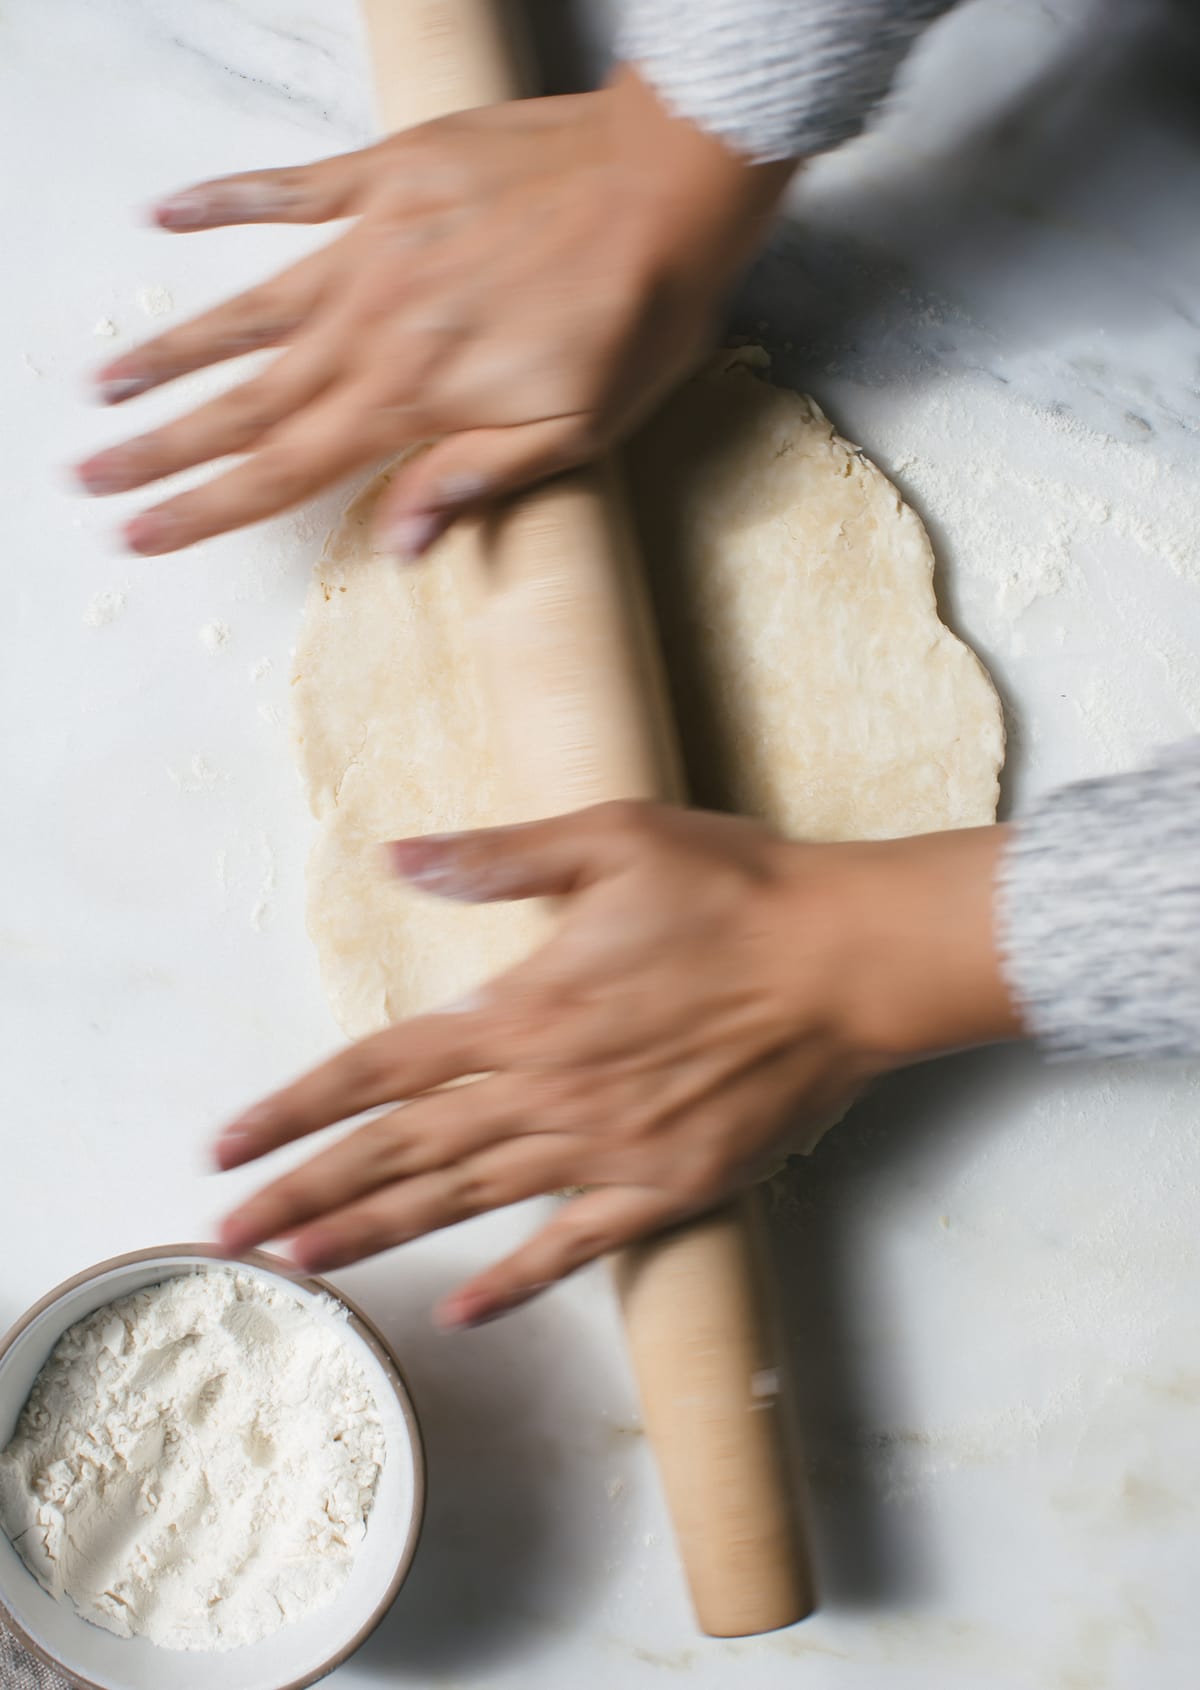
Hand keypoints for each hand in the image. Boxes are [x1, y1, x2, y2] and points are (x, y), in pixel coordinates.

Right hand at [77, 70, 794, 557]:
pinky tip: (166, 216)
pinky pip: (288, 190)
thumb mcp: (575, 432)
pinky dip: (225, 201)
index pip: (286, 470)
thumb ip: (473, 481)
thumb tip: (398, 543)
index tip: (142, 534)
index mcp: (414, 397)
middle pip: (245, 402)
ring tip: (105, 380)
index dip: (207, 508)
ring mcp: (372, 247)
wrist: (669, 184)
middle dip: (161, 447)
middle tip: (90, 474)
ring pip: (247, 309)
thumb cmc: (637, 316)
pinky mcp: (386, 177)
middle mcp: (372, 325)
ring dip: (171, 350)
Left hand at [214, 802, 1017, 1327]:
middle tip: (230, 1234)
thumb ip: (498, 857)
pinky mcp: (664, 1189)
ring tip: (303, 1268)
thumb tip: (399, 854)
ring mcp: (605, 1150)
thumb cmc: (735, 889)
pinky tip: (459, 1313)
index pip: (380, 1068)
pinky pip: (573, 1249)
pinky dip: (514, 1283)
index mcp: (525, 1007)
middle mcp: (549, 1090)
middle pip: (402, 1150)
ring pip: (466, 1204)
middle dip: (307, 1191)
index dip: (297, 1106)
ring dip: (378, 1237)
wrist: (849, 960)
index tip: (229, 1143)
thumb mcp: (612, 838)